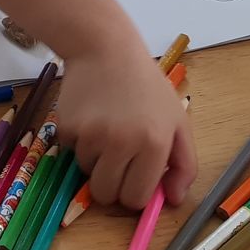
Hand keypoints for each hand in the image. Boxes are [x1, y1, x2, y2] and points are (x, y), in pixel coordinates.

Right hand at [54, 38, 196, 209]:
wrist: (104, 49)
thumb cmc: (146, 86)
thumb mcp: (177, 120)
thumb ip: (184, 164)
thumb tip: (174, 200)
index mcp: (154, 144)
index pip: (136, 199)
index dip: (135, 194)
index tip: (135, 180)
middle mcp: (121, 143)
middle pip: (106, 195)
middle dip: (112, 185)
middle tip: (118, 162)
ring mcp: (90, 135)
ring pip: (86, 172)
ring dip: (95, 159)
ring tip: (105, 129)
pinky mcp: (66, 126)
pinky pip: (70, 151)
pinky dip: (78, 142)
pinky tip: (90, 117)